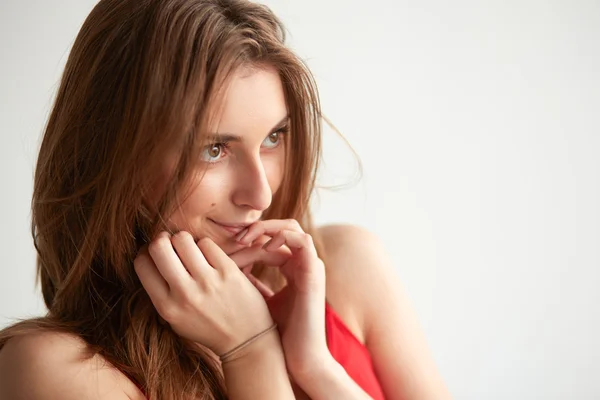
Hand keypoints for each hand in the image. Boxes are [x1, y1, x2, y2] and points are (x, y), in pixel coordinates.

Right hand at [133, 231, 273, 355]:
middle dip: (161, 240)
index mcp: (166, 307)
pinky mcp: (228, 271)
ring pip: (182, 239)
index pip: (141, 264)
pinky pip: (206, 243)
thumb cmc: (207, 327)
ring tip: (190, 250)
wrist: (245, 339)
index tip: (154, 253)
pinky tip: (209, 257)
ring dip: (184, 240)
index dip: (145, 252)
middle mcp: (184, 293)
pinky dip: (205, 246)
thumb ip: (160, 292)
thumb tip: (149, 255)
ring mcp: (207, 281)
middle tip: (170, 244)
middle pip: (158, 246)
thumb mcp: (175, 319)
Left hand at [228, 219, 328, 379]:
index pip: (269, 239)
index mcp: (291, 268)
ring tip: (245, 240)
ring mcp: (311, 266)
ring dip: (267, 229)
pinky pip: (303, 241)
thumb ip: (247, 283)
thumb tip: (224, 267)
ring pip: (291, 228)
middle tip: (235, 238)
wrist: (300, 358)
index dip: (248, 240)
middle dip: (256, 228)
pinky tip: (263, 249)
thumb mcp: (256, 301)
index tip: (225, 250)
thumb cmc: (278, 335)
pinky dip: (283, 238)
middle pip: (281, 227)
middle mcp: (302, 264)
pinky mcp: (315, 272)